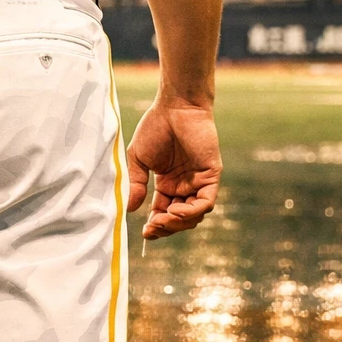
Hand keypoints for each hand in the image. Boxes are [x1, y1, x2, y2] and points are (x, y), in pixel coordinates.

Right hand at [126, 101, 221, 239]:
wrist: (175, 107)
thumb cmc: (155, 127)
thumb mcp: (138, 158)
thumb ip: (137, 183)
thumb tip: (131, 209)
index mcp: (168, 184)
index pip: (164, 213)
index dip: (156, 226)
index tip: (145, 233)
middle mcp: (184, 186)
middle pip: (180, 219)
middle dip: (167, 228)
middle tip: (153, 228)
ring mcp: (199, 182)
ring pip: (195, 215)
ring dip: (179, 223)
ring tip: (162, 219)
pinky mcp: (211, 176)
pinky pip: (206, 202)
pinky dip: (192, 211)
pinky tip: (175, 211)